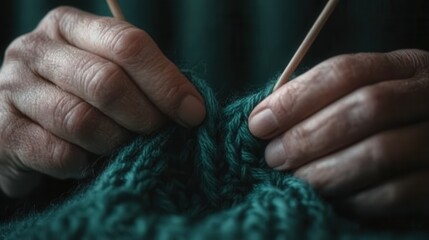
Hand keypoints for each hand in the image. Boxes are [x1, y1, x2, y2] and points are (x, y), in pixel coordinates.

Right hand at [0, 7, 204, 196]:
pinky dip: (86, 164)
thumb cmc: (79, 97)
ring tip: (121, 146)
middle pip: (107, 82)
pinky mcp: (5, 134)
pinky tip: (89, 161)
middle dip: (145, 116)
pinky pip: (62, 154)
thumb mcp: (110, 73)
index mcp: (69, 26)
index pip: (127, 44)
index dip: (167, 82)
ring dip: (116, 142)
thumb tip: (192, 107)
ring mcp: (14, 90)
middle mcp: (36, 50)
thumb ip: (146, 79)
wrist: (21, 127)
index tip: (193, 112)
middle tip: (158, 132)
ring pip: (83, 121)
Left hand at [249, 49, 428, 217]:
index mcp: (405, 68)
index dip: (296, 97)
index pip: (346, 71)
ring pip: (378, 152)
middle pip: (365, 108)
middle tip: (274, 157)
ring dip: (325, 171)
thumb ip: (324, 102)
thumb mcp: (363, 100)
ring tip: (296, 181)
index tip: (259, 123)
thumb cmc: (382, 127)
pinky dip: (353, 200)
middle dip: (308, 136)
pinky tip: (330, 201)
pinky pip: (395, 193)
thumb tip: (265, 120)